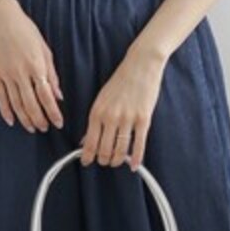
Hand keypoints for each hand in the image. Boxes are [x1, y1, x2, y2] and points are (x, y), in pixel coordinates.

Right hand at [0, 0, 64, 132]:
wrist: (1, 19)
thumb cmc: (25, 31)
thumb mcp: (45, 50)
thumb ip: (52, 74)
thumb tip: (58, 95)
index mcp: (36, 66)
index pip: (47, 96)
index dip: (53, 113)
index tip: (58, 123)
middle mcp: (21, 73)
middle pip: (31, 104)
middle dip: (40, 119)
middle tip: (45, 128)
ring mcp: (6, 75)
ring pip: (16, 104)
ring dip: (25, 119)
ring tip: (32, 128)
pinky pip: (1, 97)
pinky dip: (6, 111)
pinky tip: (12, 121)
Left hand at [80, 46, 165, 170]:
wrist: (141, 64)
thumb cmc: (121, 81)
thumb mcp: (102, 98)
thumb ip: (95, 120)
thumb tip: (85, 140)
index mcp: (97, 111)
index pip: (89, 142)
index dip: (87, 156)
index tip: (87, 162)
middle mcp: (111, 117)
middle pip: (104, 149)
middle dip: (103, 160)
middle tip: (104, 162)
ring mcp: (128, 119)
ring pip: (120, 150)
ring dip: (117, 161)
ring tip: (117, 162)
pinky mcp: (144, 119)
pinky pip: (139, 144)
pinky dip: (137, 158)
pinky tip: (134, 165)